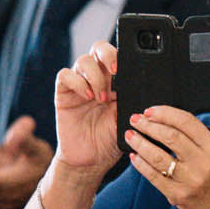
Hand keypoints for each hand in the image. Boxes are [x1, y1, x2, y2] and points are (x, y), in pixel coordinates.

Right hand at [54, 42, 122, 174]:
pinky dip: (77, 82)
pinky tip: (87, 96)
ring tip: (102, 98)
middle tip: (116, 71)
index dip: (122, 55)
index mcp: (116, 81)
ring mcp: (79, 84)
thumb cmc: (111, 140)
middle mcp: (97, 78)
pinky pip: (65, 75)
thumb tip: (146, 86)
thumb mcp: (129, 118)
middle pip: (98, 48)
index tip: (130, 66)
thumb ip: (133, 100)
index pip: (118, 55)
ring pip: (83, 60)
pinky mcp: (63, 93)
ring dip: (96, 77)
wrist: (91, 160)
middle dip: (108, 55)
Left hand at [123, 105, 209, 208]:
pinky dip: (141, 164)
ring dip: (140, 143)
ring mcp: (189, 181)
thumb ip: (199, 139)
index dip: (165, 113)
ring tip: (131, 135)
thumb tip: (168, 122)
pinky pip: (154, 176)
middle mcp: (203, 163)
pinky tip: (134, 156)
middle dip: (148, 125)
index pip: (186, 122)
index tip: (151, 110)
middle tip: (136, 120)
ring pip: (158, 156)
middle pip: (170, 136)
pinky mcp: (177, 195)